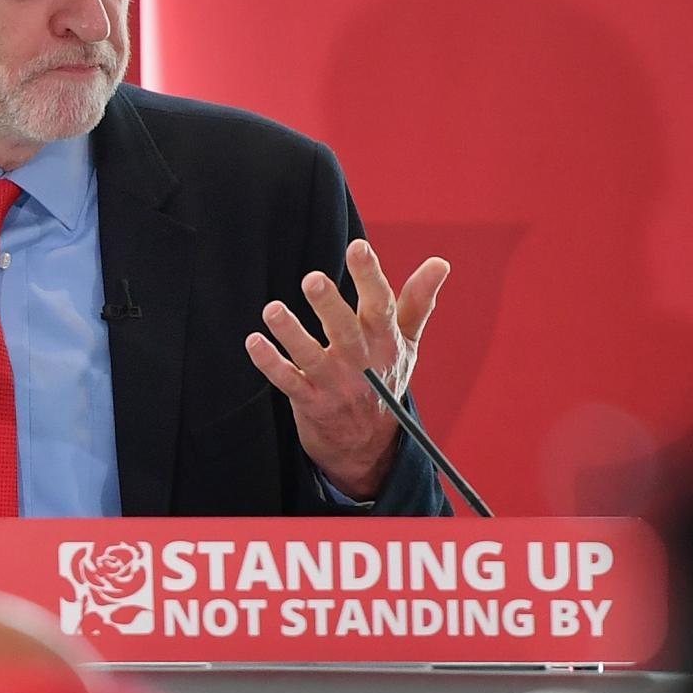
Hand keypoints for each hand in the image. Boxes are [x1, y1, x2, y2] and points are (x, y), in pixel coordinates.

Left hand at [244, 240, 448, 498]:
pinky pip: (288, 382)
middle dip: (330, 306)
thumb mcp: (407, 344)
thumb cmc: (385, 380)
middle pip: (346, 332)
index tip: (358, 247)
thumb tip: (440, 262)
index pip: (381, 306)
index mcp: (385, 342)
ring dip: (291, 334)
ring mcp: (335, 385)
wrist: (368, 445)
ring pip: (311, 358)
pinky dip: (270, 363)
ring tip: (272, 310)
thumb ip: (418, 301)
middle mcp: (361, 362)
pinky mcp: (311, 403)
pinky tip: (253, 342)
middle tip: (312, 280)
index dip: (370, 277)